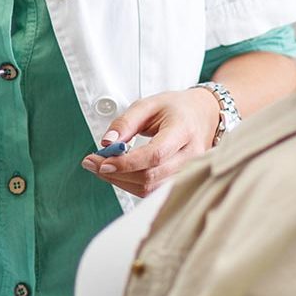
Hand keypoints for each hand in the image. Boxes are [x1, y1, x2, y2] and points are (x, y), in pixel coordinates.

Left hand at [79, 88, 220, 196]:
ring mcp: (190, 171)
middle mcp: (191, 155)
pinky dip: (130, 184)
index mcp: (183, 130)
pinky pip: (153, 191)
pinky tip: (118, 173)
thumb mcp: (148, 104)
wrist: (204, 114)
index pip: (155, 155)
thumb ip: (126, 122)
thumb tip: (106, 143)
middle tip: (91, 163)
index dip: (126, 163)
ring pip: (150, 188)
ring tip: (101, 167)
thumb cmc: (176, 108)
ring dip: (120, 181)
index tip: (101, 161)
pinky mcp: (182, 181)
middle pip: (150, 176)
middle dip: (115, 173)